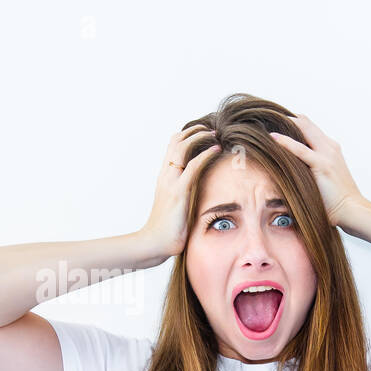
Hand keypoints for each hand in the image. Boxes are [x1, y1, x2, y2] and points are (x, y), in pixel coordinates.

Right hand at [139, 124, 221, 258]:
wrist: (154, 243)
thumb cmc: (167, 229)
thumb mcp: (176, 206)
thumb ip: (184, 194)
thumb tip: (198, 192)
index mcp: (164, 178)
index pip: (171, 148)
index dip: (185, 136)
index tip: (200, 133)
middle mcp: (165, 176)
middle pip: (175, 142)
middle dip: (193, 131)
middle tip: (208, 128)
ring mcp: (171, 182)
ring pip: (182, 148)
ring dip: (199, 137)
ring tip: (213, 133)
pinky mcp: (179, 191)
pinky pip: (193, 166)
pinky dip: (206, 154)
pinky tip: (216, 148)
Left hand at [270, 114, 364, 227]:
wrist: (352, 210)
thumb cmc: (337, 200)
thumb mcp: (325, 178)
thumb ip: (312, 169)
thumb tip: (292, 171)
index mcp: (331, 149)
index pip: (311, 129)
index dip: (295, 123)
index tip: (276, 122)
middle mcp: (330, 147)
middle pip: (307, 124)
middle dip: (288, 118)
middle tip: (268, 116)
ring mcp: (327, 155)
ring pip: (304, 130)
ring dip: (286, 123)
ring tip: (268, 119)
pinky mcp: (322, 165)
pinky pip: (300, 149)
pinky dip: (285, 142)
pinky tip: (272, 137)